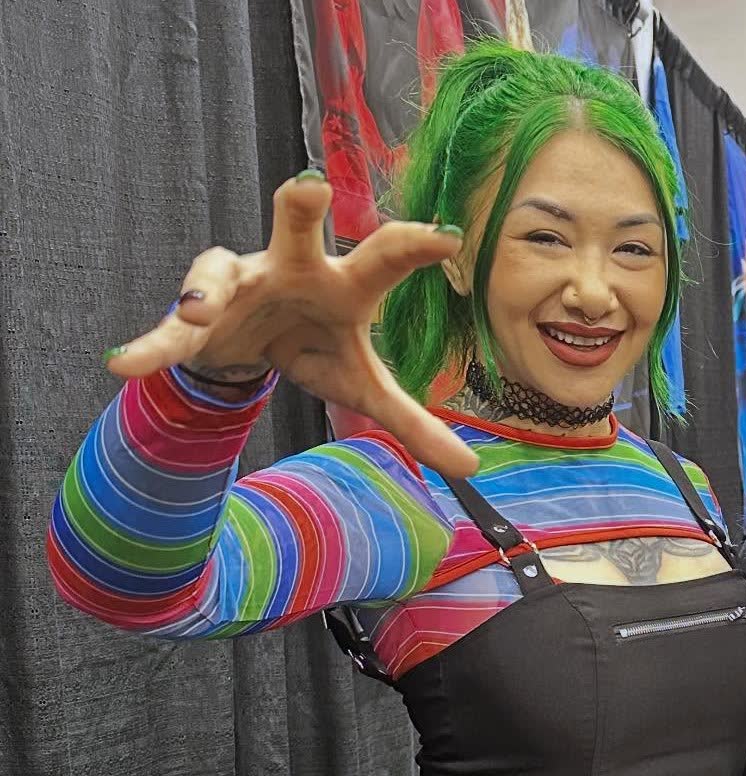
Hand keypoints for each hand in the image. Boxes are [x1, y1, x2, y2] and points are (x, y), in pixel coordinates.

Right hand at [103, 173, 477, 477]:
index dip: (412, 246)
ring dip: (207, 288)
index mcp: (343, 285)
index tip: (447, 237)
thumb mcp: (361, 384)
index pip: (382, 260)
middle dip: (297, 209)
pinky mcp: (195, 315)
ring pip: (219, 270)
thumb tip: (472, 468)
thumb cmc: (313, 347)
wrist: (246, 345)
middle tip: (309, 189)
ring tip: (200, 310)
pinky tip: (124, 365)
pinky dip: (151, 348)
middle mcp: (291, 269)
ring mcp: (239, 285)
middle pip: (294, 230)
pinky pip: (170, 331)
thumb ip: (413, 422)